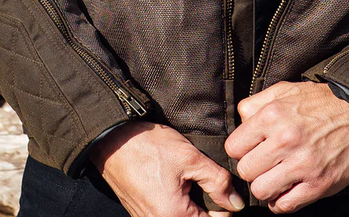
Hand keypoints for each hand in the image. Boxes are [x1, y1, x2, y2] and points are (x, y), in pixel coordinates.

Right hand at [91, 120, 245, 216]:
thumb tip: (236, 202)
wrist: (112, 140)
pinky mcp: (141, 214)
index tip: (219, 186)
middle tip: (201, 179)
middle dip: (206, 204)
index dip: (223, 205)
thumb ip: (217, 182)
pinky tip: (172, 182)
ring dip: (191, 204)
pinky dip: (176, 203)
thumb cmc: (148, 147)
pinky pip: (166, 215)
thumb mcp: (189, 158)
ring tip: (185, 179)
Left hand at [225, 81, 348, 212]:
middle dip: (251, 169)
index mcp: (272, 116)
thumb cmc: (319, 102)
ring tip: (273, 178)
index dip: (240, 150)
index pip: (234, 147)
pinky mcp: (318, 184)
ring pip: (261, 191)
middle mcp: (285, 140)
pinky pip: (285, 206)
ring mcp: (302, 164)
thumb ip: (256, 103)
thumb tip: (240, 122)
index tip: (249, 150)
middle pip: (245, 171)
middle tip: (262, 164)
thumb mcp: (283, 90)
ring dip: (265, 187)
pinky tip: (286, 190)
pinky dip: (281, 202)